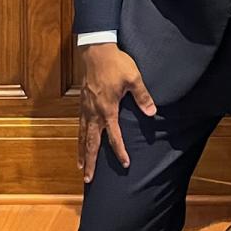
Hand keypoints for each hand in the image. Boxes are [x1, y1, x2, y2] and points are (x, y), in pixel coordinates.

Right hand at [77, 43, 155, 182]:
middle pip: (91, 143)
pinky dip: (79, 138)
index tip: (125, 164)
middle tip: (88, 180)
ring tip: (81, 167)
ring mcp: (86, 108)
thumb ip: (143, 96)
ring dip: (82, 153)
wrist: (97, 50)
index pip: (114, 136)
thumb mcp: (134, 78)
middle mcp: (95, 113)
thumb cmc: (116, 64)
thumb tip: (152, 112)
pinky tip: (80, 142)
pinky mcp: (82, 103)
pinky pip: (79, 125)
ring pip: (82, 136)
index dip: (120, 151)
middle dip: (91, 162)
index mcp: (108, 109)